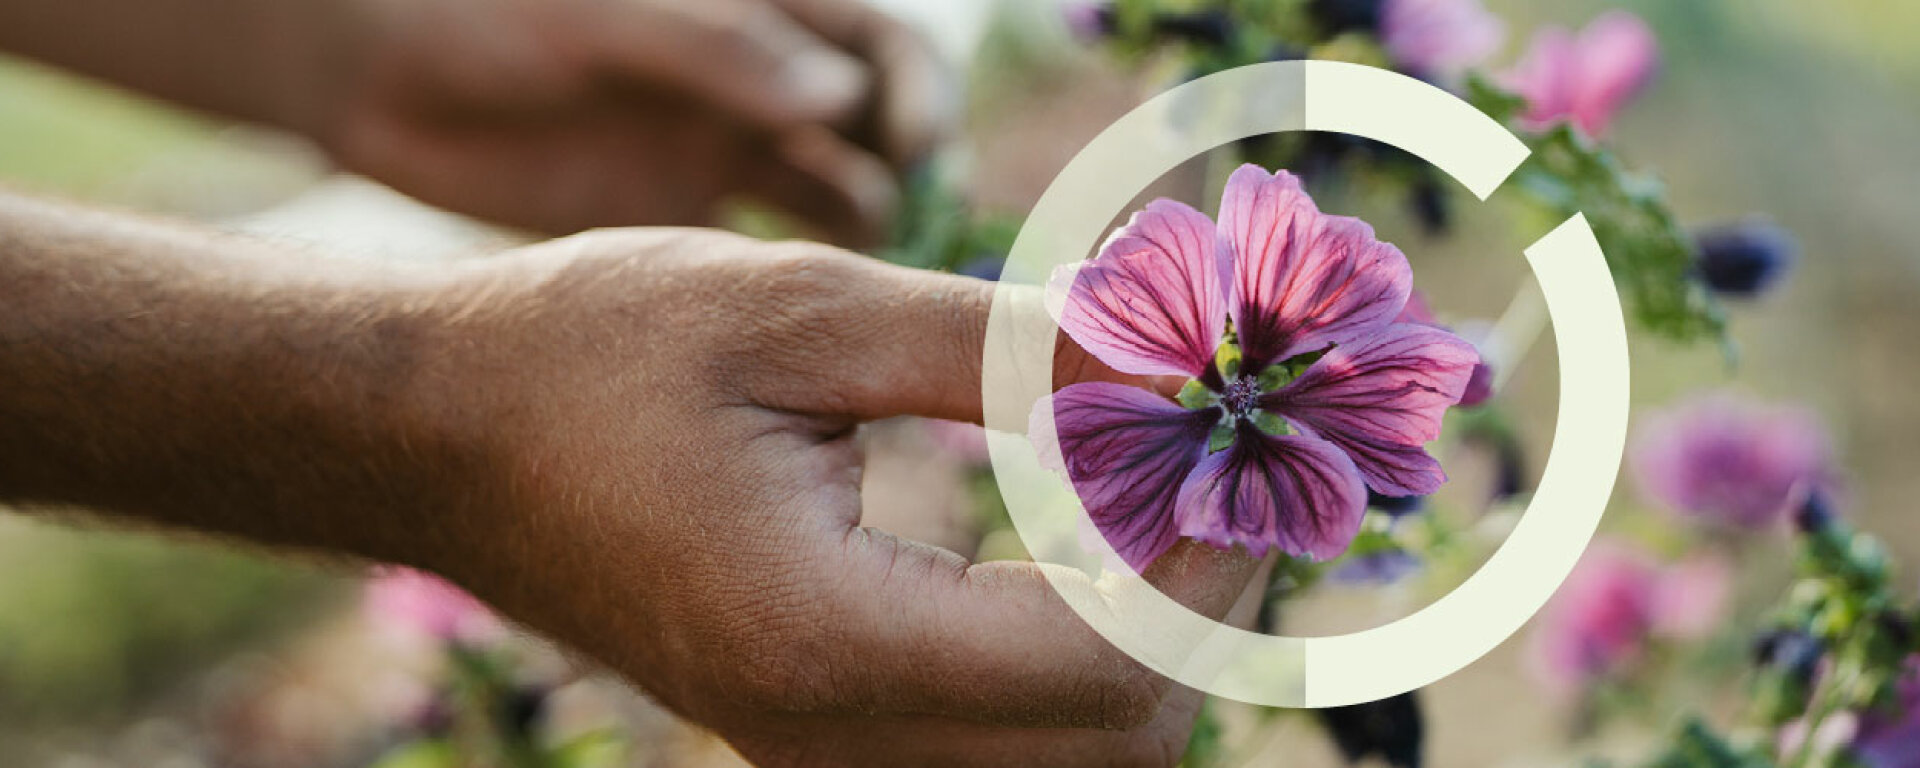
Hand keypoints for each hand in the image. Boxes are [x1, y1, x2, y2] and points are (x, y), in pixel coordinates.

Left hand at [311, 0, 947, 243]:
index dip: (916, 97)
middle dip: (909, 185)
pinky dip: (795, 293)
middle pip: (878, 138)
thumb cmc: (490, 12)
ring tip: (865, 298)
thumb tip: (836, 99)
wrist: (377, 72)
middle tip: (915, 250)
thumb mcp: (606, 18)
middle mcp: (756, 90)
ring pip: (833, 203)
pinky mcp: (677, 222)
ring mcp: (719, 157)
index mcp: (760, 18)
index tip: (919, 149)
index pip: (882, 53)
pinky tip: (799, 337)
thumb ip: (716, 49)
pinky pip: (765, 262)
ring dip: (862, 245)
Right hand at [398, 230, 1266, 765]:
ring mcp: (820, 756)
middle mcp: (828, 738)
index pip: (1110, 665)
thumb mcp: (802, 310)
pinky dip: (1079, 654)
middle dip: (1202, 599)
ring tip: (1148, 484)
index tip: (1222, 430)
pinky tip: (1076, 539)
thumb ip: (1002, 345)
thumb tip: (1170, 360)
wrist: (440, 433)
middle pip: (1120, 740)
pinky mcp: (817, 735)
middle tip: (1205, 453)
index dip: (1206, 555)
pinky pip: (1005, 741)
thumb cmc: (589, 355)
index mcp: (823, 640)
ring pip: (1076, 760)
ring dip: (1150, 632)